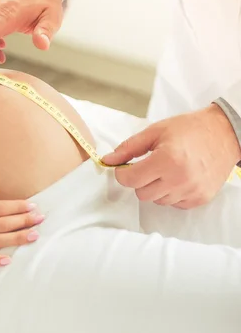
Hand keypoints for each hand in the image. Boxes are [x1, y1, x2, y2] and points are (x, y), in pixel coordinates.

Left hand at [102, 105, 240, 208]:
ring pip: (157, 200)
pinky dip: (171, 193)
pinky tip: (178, 178)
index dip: (123, 173)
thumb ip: (128, 148)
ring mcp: (192, 191)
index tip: (126, 167)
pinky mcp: (201, 198)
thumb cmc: (189, 129)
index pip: (130, 180)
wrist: (225, 133)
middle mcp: (180, 179)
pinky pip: (174, 204)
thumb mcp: (155, 131)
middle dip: (140, 181)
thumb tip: (108, 160)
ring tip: (166, 170)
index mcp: (166, 160)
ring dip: (156, 188)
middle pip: (142, 194)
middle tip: (148, 166)